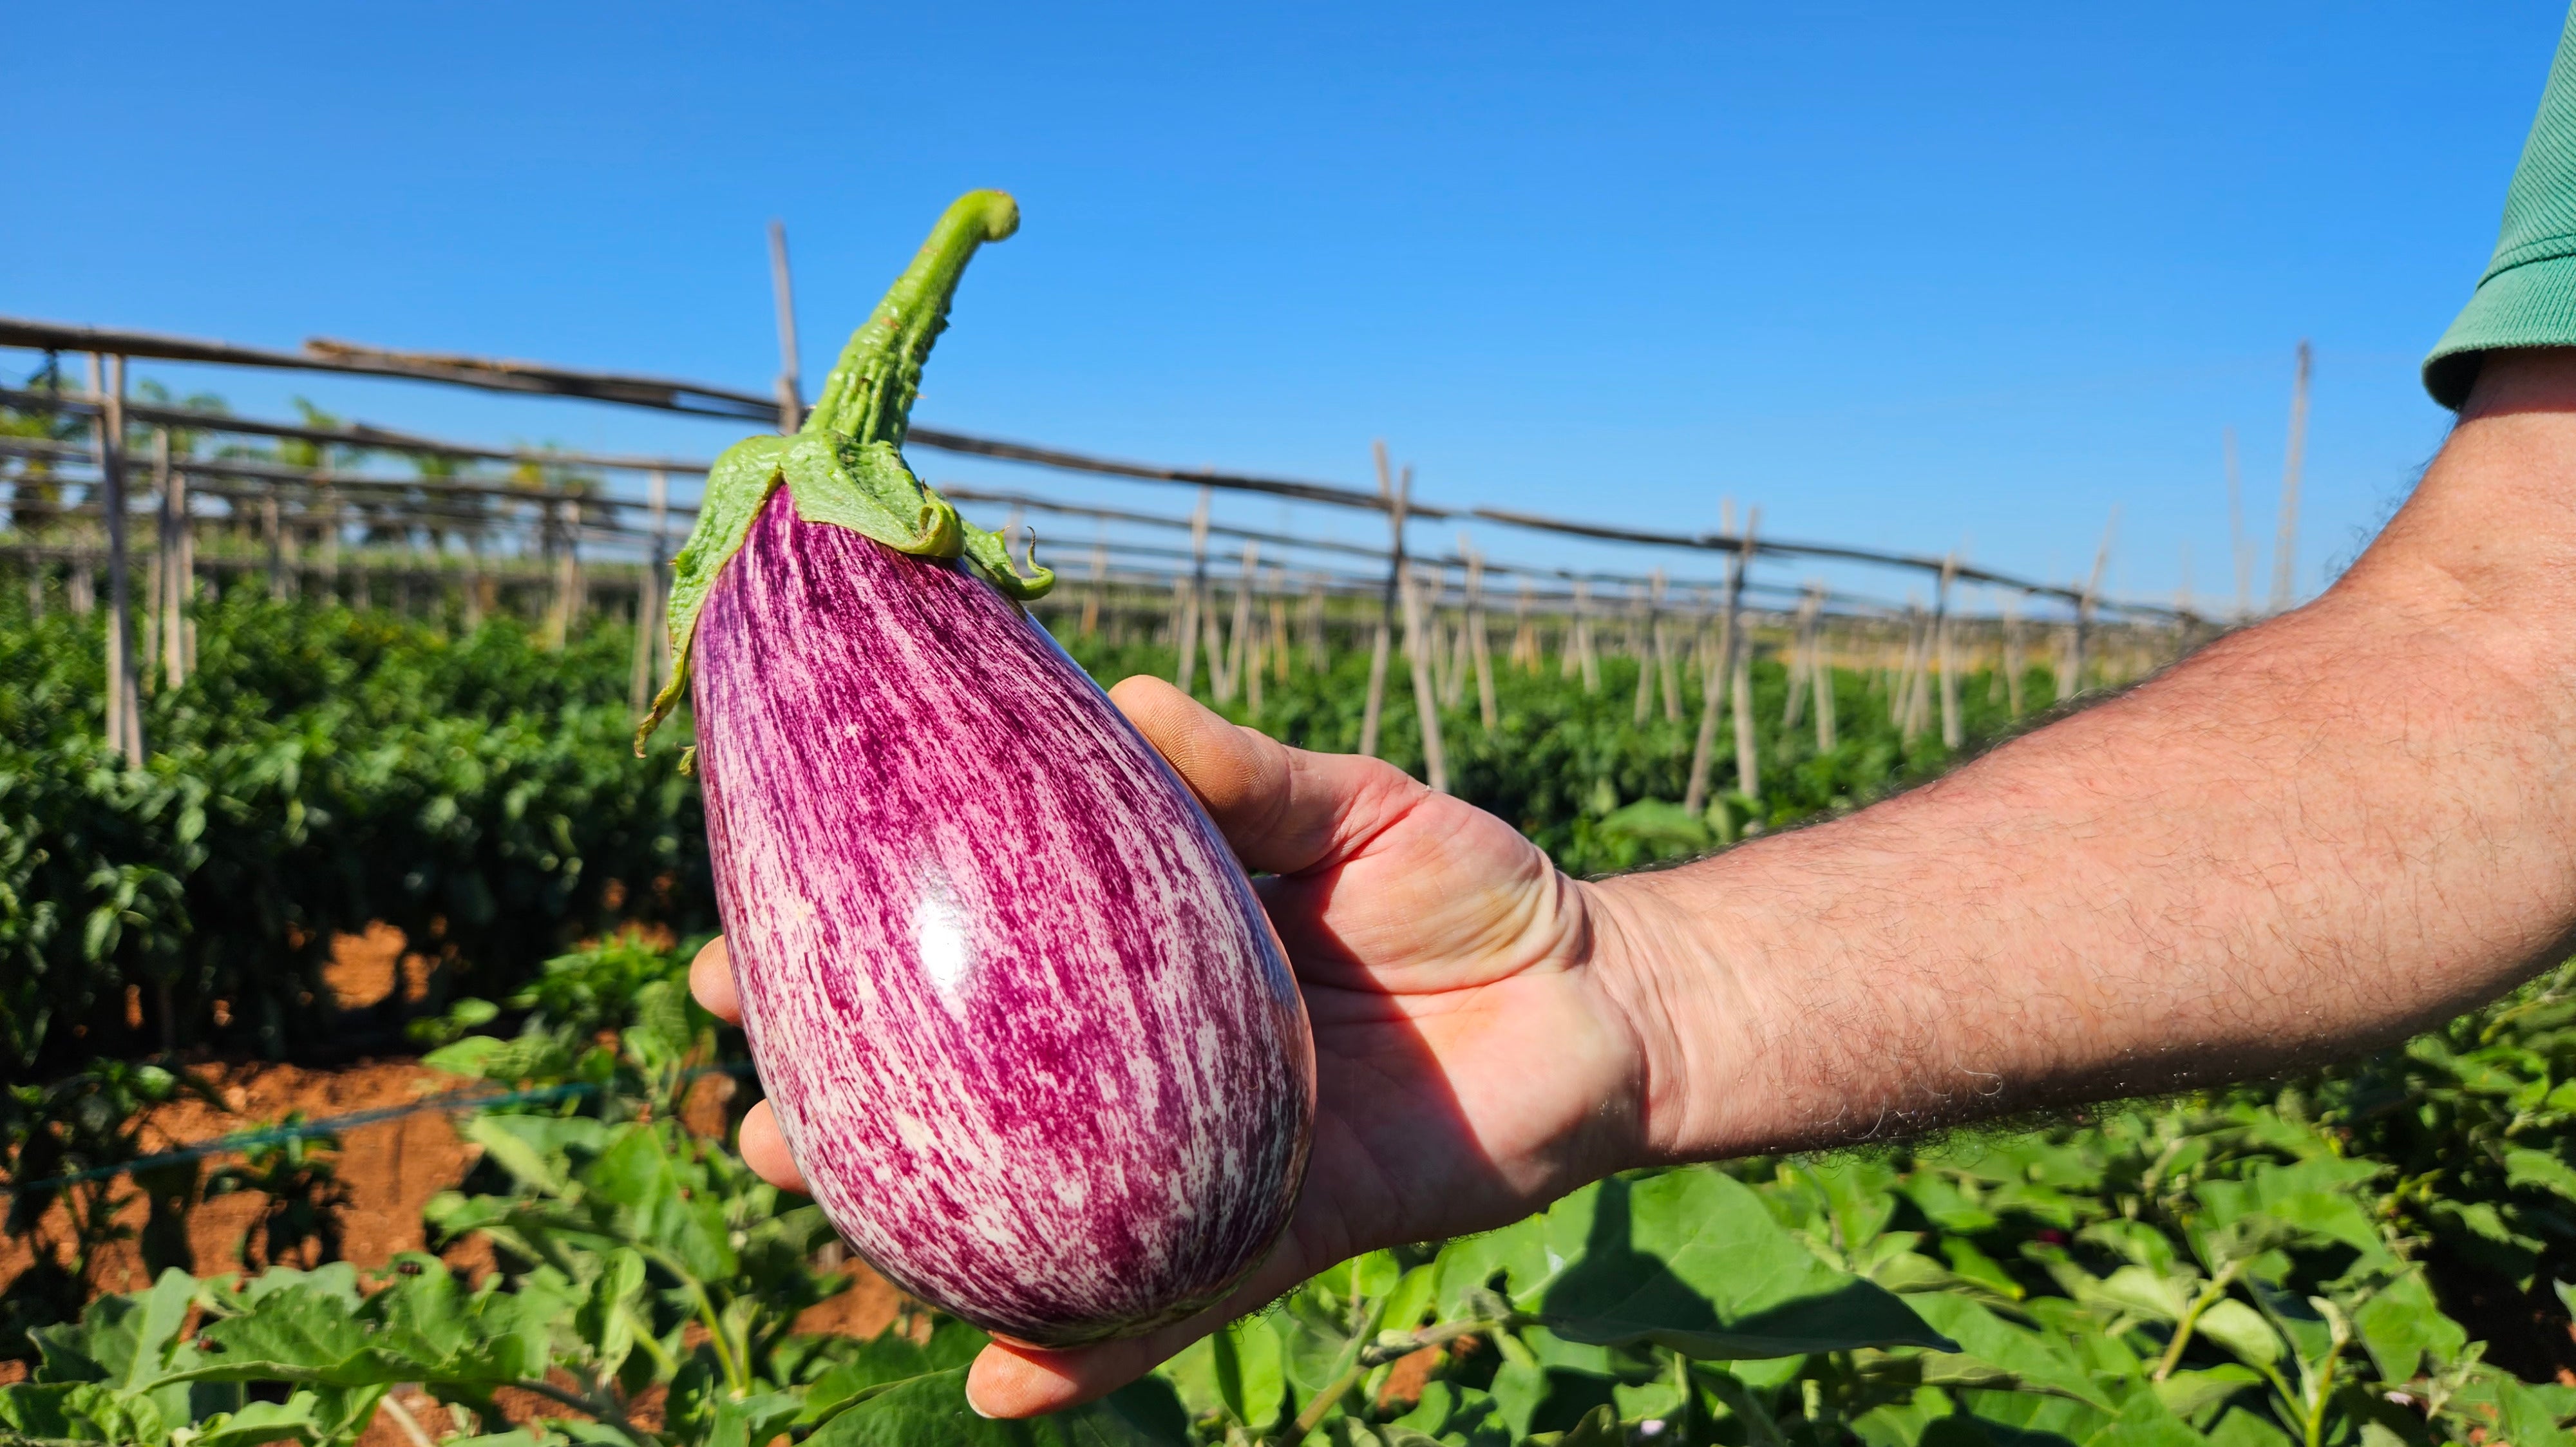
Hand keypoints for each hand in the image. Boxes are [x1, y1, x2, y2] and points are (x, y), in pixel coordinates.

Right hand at [690, 675, 1660, 1416]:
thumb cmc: (1472, 886)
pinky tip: (1003, 1381)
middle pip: (975, 1102)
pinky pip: (1174, 1299)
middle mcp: (1146, 1071)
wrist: (1607, 999)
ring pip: (1042, 1214)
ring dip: (930, 1237)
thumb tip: (1121, 693)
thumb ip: (1238, 769)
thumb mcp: (1348, 805)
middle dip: (853, 1111)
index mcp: (1139, 958)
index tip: (741, 941)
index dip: (855, 950)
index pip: (973, 956)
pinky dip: (1092, 1350)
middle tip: (749, 1110)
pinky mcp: (1283, 1235)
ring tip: (827, 1232)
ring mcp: (1203, 1161)